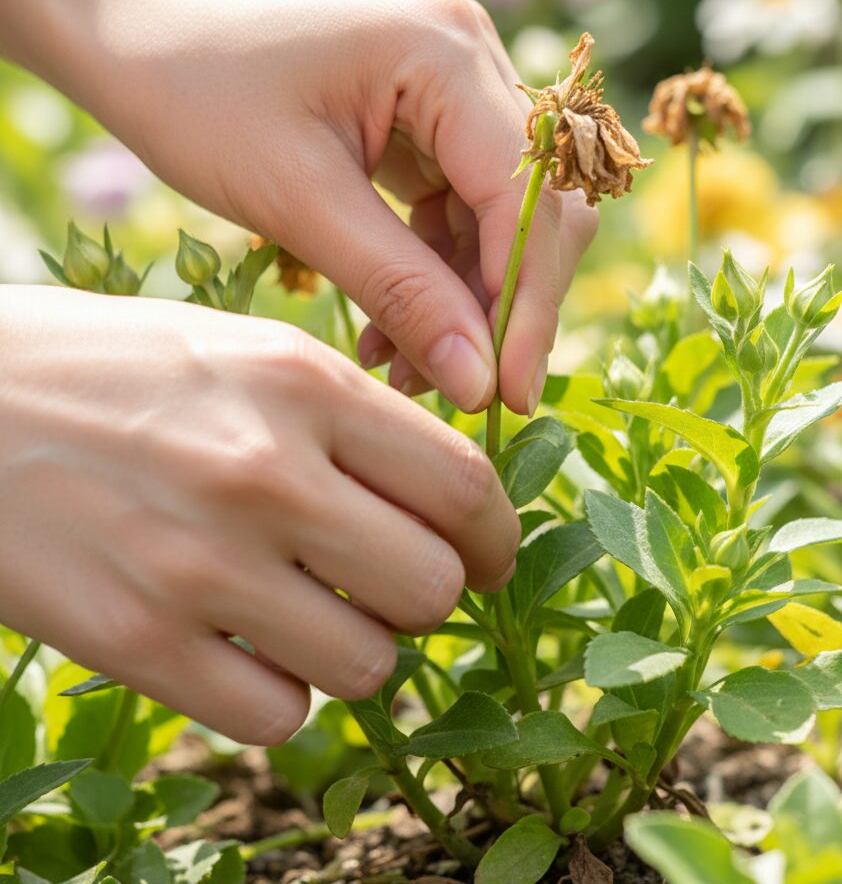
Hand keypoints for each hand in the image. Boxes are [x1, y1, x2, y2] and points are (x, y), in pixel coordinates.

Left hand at [0, 0, 596, 413]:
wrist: (132, 35)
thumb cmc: (195, 94)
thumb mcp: (298, 201)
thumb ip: (400, 290)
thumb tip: (480, 382)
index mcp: (446, 53)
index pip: (525, 197)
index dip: (526, 303)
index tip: (509, 395)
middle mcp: (470, 61)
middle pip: (530, 209)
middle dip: (503, 307)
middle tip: (468, 394)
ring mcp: (454, 90)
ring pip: (498, 222)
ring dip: (465, 304)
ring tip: (404, 373)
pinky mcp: (429, 123)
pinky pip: (458, 216)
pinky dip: (433, 280)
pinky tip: (390, 334)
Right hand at [0, 287, 519, 743]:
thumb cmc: (118, 370)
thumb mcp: (247, 352)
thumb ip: (354, 419)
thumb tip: (447, 501)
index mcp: (302, 385)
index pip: (463, 486)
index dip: (497, 537)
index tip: (490, 558)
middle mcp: (263, 472)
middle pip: (432, 587)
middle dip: (430, 597)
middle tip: (391, 584)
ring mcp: (198, 564)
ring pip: (367, 667)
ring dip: (357, 652)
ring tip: (311, 612)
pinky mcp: (135, 642)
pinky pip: (279, 716)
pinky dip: (282, 693)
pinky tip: (246, 647)